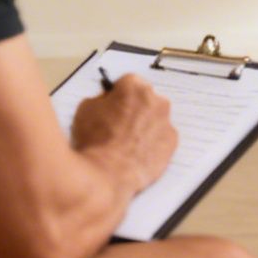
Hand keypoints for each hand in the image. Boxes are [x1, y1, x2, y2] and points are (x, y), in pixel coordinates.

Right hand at [70, 74, 178, 191]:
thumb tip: (106, 101)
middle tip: (118, 125)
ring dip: (144, 126)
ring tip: (126, 142)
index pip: (127, 83)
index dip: (117, 95)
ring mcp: (166, 121)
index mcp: (134, 86)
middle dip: (134, 109)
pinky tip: (137, 152)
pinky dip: (153, 143)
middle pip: (145, 99)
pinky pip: (162, 138)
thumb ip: (100, 99)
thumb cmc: (95, 143)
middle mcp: (155, 99)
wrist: (105, 175)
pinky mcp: (172, 142)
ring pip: (155, 119)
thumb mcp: (85, 109)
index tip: (114, 103)